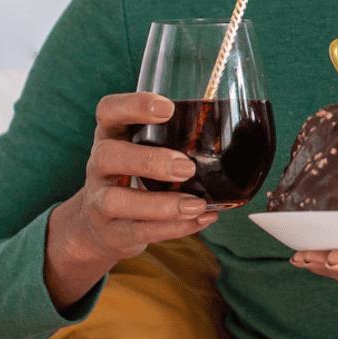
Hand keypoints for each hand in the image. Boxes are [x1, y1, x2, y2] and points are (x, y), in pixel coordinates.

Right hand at [46, 93, 216, 307]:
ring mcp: (99, 201)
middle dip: (149, 161)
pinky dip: (173, 228)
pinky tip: (201, 220)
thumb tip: (239, 133)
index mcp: (111, 137)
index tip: (167, 109)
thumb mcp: (144, 152)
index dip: (132, 106)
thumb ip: (175, 140)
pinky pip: (138, 232)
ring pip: (117, 201)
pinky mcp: (112, 232)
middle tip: (187, 167)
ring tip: (197, 204)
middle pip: (107, 155)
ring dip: (161, 204)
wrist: (99, 228)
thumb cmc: (135, 177)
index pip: (108, 111)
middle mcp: (99, 166)